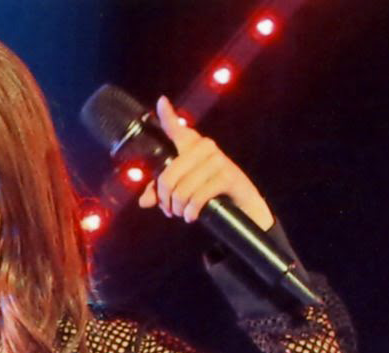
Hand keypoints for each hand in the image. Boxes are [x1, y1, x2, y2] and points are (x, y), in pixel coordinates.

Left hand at [137, 95, 274, 230]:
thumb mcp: (185, 195)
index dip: (167, 116)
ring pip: (181, 190)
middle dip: (165, 199)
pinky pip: (197, 197)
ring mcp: (218, 159)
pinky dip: (191, 212)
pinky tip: (192, 216)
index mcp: (194, 146)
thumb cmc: (212, 198)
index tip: (161, 101)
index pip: (177, 129)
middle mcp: (206, 147)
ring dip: (178, 208)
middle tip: (170, 210)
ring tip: (183, 214)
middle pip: (168, 175)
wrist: (244, 210)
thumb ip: (163, 194)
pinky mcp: (227, 175)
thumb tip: (144, 201)